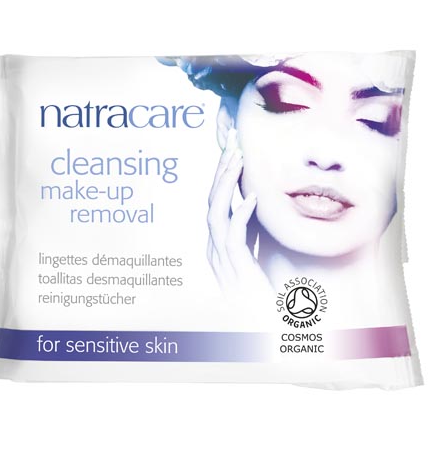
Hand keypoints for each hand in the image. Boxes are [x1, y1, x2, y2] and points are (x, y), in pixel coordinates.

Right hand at [207, 128, 273, 301]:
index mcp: (218, 245)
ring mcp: (221, 260)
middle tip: (232, 143)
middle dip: (220, 172)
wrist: (258, 326)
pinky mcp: (234, 270)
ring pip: (215, 214)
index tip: (233, 151)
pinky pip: (233, 237)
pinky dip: (240, 214)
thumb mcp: (252, 258)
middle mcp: (214, 249)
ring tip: (238, 160)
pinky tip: (251, 197)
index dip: (222, 177)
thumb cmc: (258, 294)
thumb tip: (254, 209)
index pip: (216, 204)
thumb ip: (249, 236)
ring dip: (225, 185)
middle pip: (211, 202)